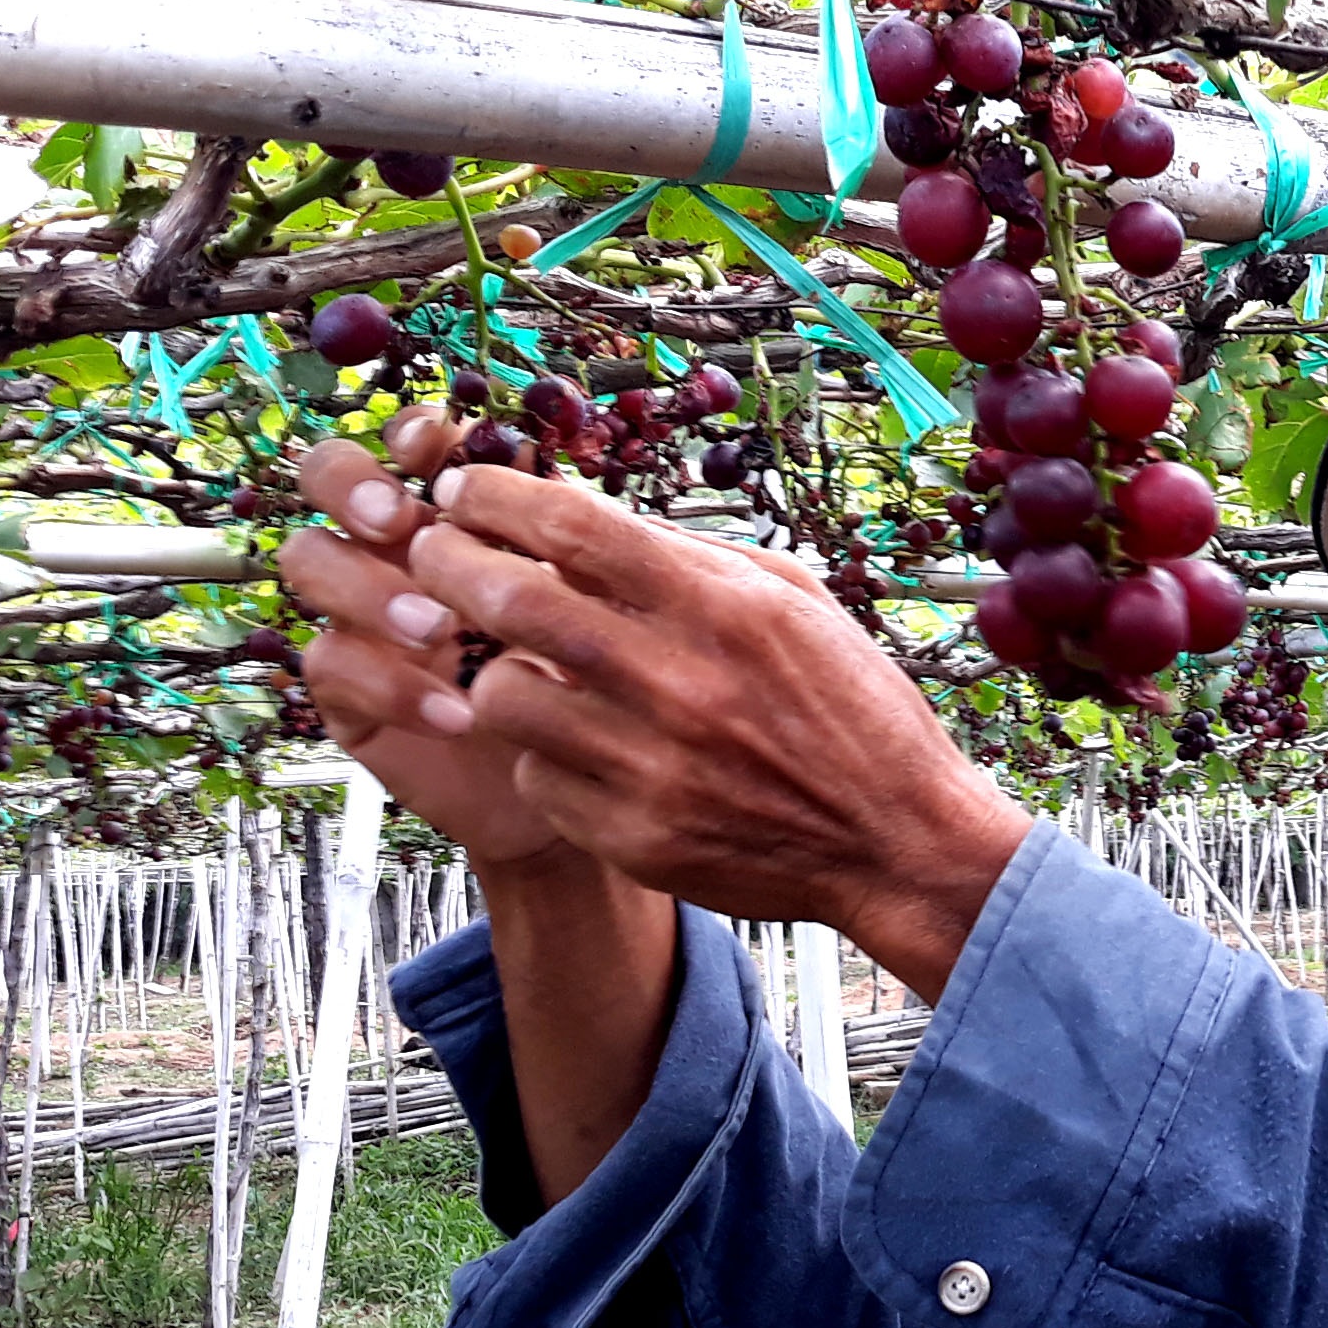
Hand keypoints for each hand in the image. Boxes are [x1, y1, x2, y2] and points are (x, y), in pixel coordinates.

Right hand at [280, 438, 571, 876]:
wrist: (578, 779)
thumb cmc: (584, 678)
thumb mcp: (584, 599)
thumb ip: (550, 532)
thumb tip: (528, 456)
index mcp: (452, 513)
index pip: (405, 444)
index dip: (409, 432)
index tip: (436, 445)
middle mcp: (394, 550)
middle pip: (325, 477)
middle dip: (352, 486)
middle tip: (400, 524)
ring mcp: (361, 615)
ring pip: (311, 560)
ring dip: (370, 587)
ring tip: (440, 631)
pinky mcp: (347, 691)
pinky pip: (332, 664)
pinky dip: (393, 685)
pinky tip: (459, 712)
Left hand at [407, 464, 1029, 996]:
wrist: (897, 840)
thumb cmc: (851, 710)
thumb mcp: (795, 602)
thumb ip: (694, 559)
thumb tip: (590, 524)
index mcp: (723, 607)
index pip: (574, 526)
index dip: (498, 495)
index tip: (464, 487)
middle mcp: (680, 682)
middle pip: (511, 600)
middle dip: (448, 562)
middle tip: (430, 552)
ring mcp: (653, 767)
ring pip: (501, 697)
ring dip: (494, 670)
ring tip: (518, 666)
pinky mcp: (635, 837)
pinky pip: (534, 779)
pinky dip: (539, 756)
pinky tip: (573, 747)